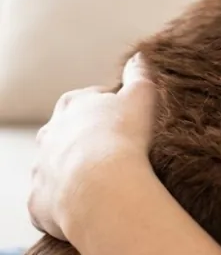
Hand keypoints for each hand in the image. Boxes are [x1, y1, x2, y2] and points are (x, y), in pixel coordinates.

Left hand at [28, 53, 158, 240]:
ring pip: (56, 168)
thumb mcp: (142, 95)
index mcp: (72, 105)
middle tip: (117, 151)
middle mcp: (49, 134)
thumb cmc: (124, 137)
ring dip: (74, 172)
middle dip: (87, 141)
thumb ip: (139, 74)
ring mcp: (40, 169)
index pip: (90, 100)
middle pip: (68, 134)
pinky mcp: (38, 201)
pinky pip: (52, 201)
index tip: (128, 122)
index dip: (111, 110)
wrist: (102, 187)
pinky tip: (91, 204)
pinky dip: (67, 202)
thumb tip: (139, 56)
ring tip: (105, 181)